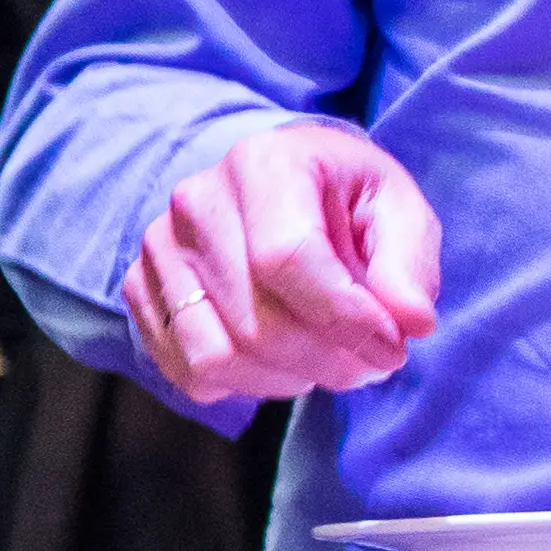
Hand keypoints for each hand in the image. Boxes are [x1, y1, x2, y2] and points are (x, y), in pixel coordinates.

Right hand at [121, 122, 441, 404]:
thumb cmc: (343, 198)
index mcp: (261, 164)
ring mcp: (159, 248)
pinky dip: (243, 386)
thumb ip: (408, 263)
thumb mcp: (397, 209)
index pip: (288, 258)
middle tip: (370, 363)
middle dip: (328, 362)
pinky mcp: (140, 287)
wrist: (278, 186)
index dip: (347, 319)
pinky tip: (278, 361)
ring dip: (286, 379)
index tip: (393, 346)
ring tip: (323, 359)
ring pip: (217, 356)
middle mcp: (195, 202)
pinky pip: (187, 371)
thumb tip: (410, 321)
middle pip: (256, 321)